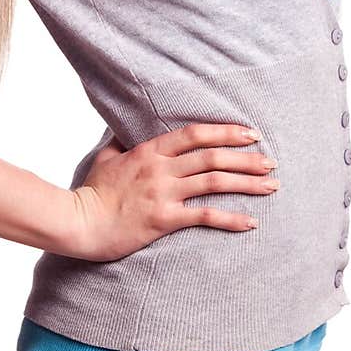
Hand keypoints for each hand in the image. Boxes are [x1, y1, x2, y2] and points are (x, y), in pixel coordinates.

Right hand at [67, 122, 279, 262]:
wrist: (79, 222)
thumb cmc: (91, 191)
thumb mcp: (105, 157)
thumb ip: (121, 140)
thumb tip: (126, 128)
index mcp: (150, 150)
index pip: (195, 134)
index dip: (226, 131)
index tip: (250, 133)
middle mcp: (161, 168)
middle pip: (213, 157)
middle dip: (247, 158)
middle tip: (271, 161)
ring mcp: (164, 193)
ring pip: (215, 182)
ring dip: (247, 184)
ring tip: (271, 186)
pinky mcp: (164, 220)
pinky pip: (204, 216)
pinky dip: (231, 219)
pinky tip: (251, 222)